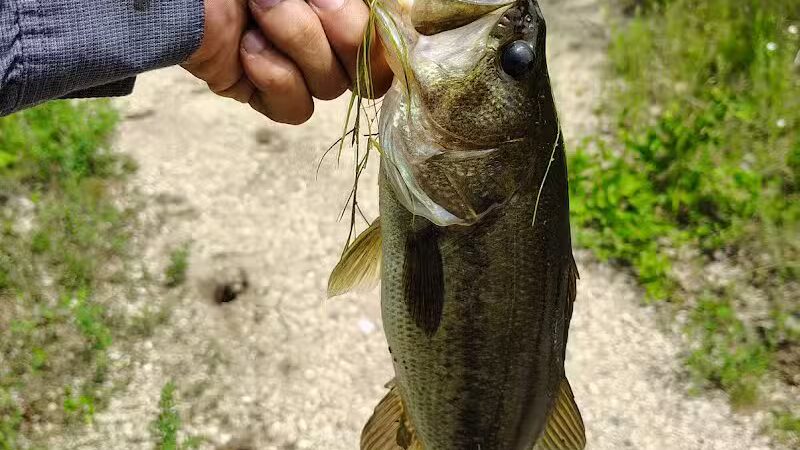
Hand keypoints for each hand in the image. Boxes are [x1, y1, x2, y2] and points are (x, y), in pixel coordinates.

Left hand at [183, 0, 392, 124]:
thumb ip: (341, 2)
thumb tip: (362, 29)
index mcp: (339, 9)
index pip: (386, 40)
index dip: (377, 37)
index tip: (351, 17)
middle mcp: (324, 38)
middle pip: (368, 72)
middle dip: (333, 32)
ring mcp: (293, 67)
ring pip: (330, 88)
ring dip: (293, 43)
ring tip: (256, 13)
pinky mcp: (262, 93)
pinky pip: (295, 110)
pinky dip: (274, 80)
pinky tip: (247, 50)